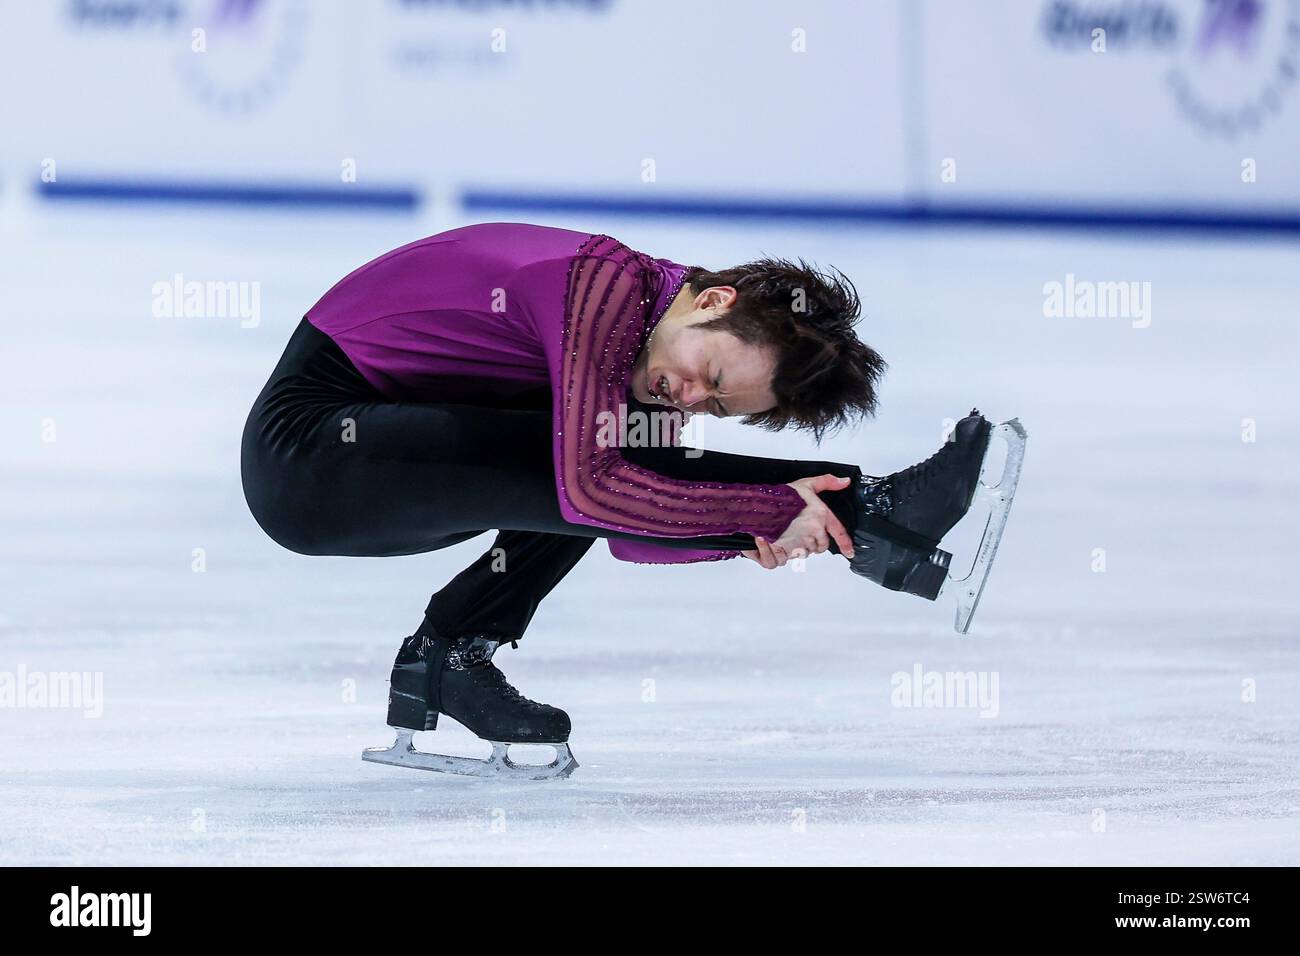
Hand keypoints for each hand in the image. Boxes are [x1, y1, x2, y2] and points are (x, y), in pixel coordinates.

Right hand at [740, 474, 855, 567]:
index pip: (839, 533)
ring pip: (801, 554)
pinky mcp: (783, 551)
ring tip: (782, 535)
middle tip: (796, 533)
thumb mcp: (806, 483)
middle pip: (818, 547)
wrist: (760, 504)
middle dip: (810, 543)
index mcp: (821, 516)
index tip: (850, 552)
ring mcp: (798, 544)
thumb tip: (845, 482)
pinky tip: (771, 548)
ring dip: (793, 548)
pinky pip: (782, 561)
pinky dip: (775, 557)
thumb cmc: (781, 495)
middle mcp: (812, 532)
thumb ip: (827, 482)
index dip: (845, 544)